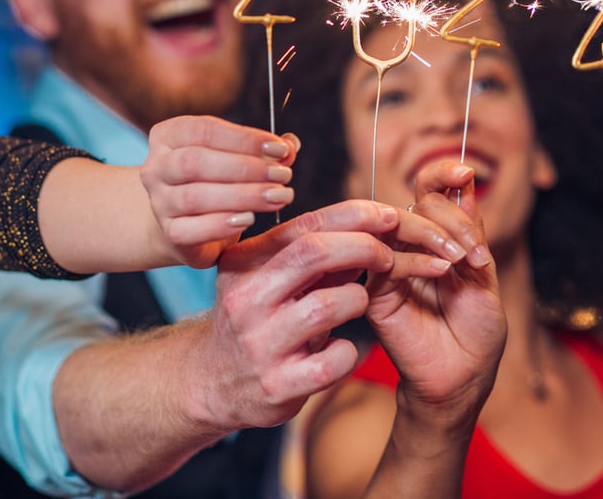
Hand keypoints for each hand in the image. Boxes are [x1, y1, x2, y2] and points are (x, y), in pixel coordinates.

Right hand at [141, 116, 299, 266]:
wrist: (186, 223)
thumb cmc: (215, 181)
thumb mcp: (237, 158)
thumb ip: (263, 151)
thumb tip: (290, 144)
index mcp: (169, 136)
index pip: (204, 130)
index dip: (245, 138)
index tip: (280, 149)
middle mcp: (156, 167)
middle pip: (195, 162)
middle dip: (246, 168)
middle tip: (282, 175)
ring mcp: (159, 202)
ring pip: (195, 196)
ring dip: (243, 196)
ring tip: (277, 197)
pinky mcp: (169, 233)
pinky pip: (191, 230)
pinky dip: (222, 224)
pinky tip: (248, 219)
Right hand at [191, 199, 459, 431]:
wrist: (213, 384)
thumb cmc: (258, 319)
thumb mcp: (271, 279)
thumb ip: (313, 256)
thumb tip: (371, 227)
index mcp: (244, 262)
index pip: (306, 225)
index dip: (355, 215)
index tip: (389, 216)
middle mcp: (246, 298)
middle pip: (314, 253)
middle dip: (363, 247)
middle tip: (388, 256)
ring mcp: (259, 344)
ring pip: (327, 305)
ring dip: (357, 299)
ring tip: (355, 304)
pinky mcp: (277, 385)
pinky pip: (335, 358)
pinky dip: (348, 351)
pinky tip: (339, 350)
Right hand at [367, 162, 505, 420]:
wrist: (463, 379)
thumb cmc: (477, 332)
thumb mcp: (484, 275)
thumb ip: (471, 231)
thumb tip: (464, 181)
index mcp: (435, 237)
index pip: (429, 191)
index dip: (442, 174)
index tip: (465, 172)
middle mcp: (408, 246)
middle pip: (416, 202)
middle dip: (450, 217)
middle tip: (475, 251)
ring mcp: (389, 267)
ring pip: (398, 225)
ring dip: (435, 234)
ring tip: (462, 262)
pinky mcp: (375, 293)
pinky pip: (388, 260)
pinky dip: (418, 260)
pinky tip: (442, 273)